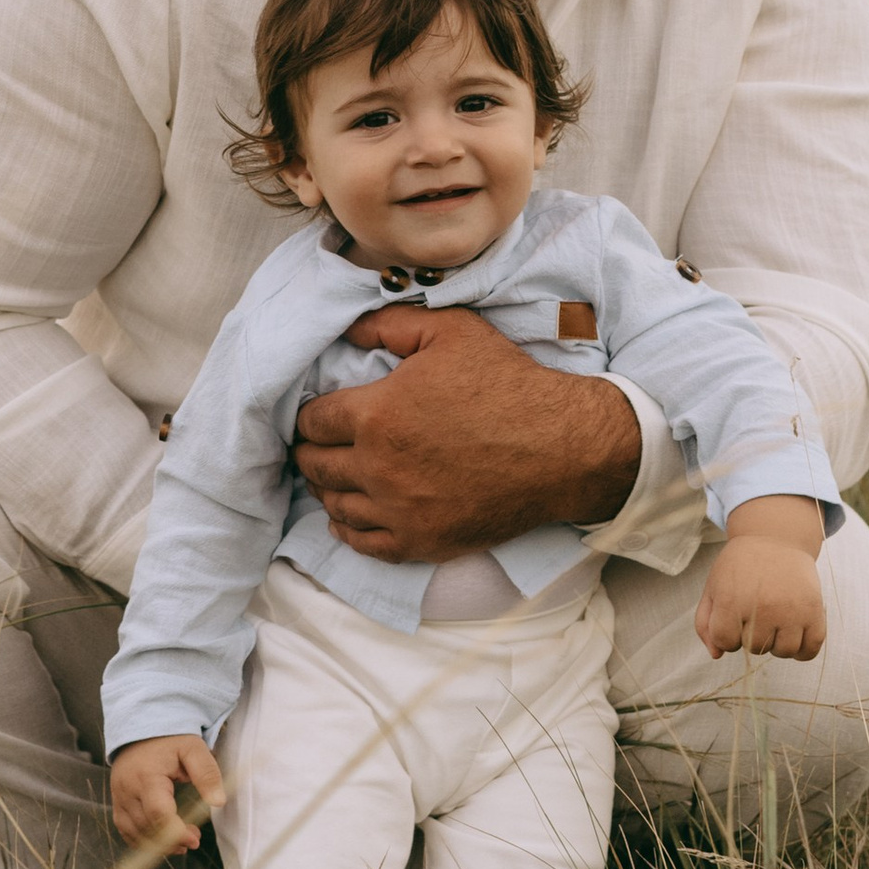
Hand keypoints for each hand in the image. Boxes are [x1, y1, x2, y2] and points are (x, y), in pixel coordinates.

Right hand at [110, 734, 224, 852]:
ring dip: (158, 845)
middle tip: (194, 838)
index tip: (195, 838)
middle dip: (172, 840)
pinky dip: (142, 841)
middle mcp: (128, 789)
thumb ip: (207, 773)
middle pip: (146, 827)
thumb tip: (219, 802)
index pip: (158, 813)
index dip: (176, 832)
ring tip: (181, 841)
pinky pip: (125, 830)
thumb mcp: (193, 749)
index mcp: (147, 776)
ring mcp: (119, 797)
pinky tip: (161, 841)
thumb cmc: (169, 740)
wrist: (141, 729)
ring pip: (135, 833)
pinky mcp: (117, 802)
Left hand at [289, 305, 640, 563]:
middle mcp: (377, 468)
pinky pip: (364, 544)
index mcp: (376, 415)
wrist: (559, 448)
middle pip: (315, 465)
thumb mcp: (451, 331)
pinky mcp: (421, 541)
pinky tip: (347, 518)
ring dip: (326, 489)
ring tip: (331, 477)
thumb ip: (390, 324)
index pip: (313, 421)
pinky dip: (348, 529)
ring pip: (335, 505)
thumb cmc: (506, 384)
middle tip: (316, 445)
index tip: (315, 414)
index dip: (309, 415)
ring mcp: (398, 511)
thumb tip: (346, 330)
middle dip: (310, 451)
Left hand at [694, 499, 827, 659]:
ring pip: (783, 652)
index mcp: (732, 600)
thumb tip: (716, 655)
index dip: (727, 635)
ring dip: (777, 644)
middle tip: (756, 613)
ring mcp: (790, 611)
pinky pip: (810, 650)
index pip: (726, 643)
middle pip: (755, 648)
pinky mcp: (814, 611)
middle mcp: (762, 608)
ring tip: (775, 623)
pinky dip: (802, 651)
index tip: (733, 619)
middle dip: (752, 636)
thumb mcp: (713, 586)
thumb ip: (705, 622)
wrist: (775, 537)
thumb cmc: (740, 565)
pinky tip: (794, 636)